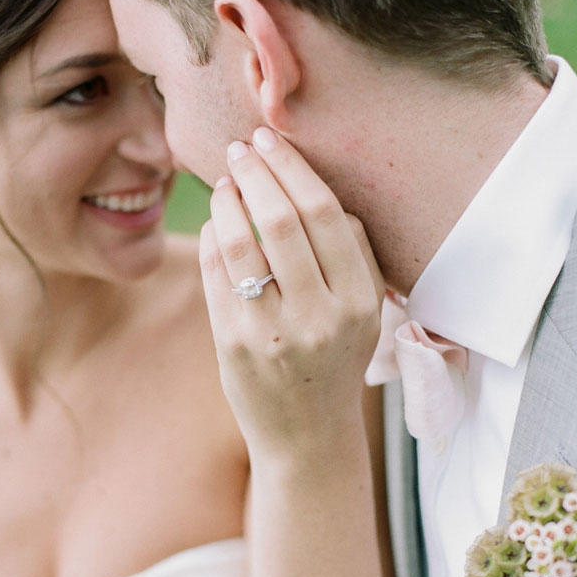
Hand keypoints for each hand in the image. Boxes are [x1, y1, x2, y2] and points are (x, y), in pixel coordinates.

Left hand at [199, 128, 383, 454]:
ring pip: (239, 242)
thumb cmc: (336, 363)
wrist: (308, 435)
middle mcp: (319, 316)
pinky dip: (211, 238)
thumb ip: (354, 255)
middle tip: (240, 148)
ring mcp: (272, 332)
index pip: (324, 214)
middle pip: (279, 219)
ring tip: (225, 183)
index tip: (271, 141)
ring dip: (226, 201)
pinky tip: (214, 224)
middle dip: (255, 172)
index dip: (292, 168)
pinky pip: (215, 275)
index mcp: (360, 301)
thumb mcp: (366, 314)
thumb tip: (315, 189)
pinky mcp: (234, 345)